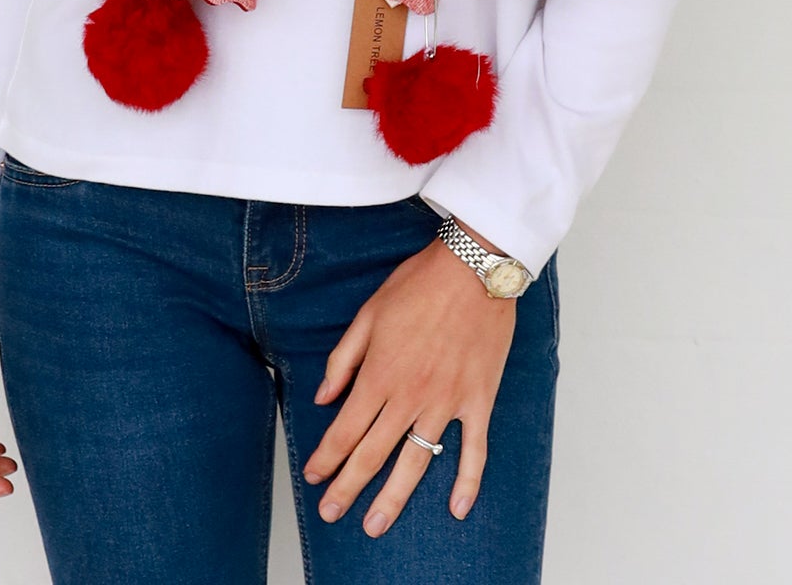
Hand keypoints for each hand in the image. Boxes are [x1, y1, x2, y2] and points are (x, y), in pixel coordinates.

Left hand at [301, 223, 514, 535]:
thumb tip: (322, 397)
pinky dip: (468, 480)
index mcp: (380, 373)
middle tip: (331, 512)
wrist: (473, 268)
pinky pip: (474, 449)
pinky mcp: (478, 399)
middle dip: (348, 487)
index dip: (326, 457)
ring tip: (376, 525)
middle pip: (373, 453)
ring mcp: (446, 401)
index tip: (313, 476)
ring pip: (416, 461)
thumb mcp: (369, 313)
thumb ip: (343, 358)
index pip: (345, 429)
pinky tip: (458, 508)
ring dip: (394, 497)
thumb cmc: (419, 284)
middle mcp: (410, 395)